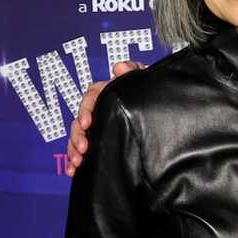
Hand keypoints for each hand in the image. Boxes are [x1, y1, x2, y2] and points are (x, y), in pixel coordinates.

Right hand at [65, 61, 142, 175]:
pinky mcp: (101, 141)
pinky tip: (73, 170)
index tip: (88, 123)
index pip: (91, 98)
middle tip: (84, 148)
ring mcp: (100, 126)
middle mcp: (101, 110)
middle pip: (80, 120)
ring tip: (78, 162)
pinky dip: (74, 159)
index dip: (85, 110)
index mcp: (108, 93)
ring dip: (73, 149)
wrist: (164, 114)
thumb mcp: (145, 81)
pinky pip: (82, 150)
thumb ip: (133, 72)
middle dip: (77, 135)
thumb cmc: (151, 94)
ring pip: (78, 136)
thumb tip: (119, 67)